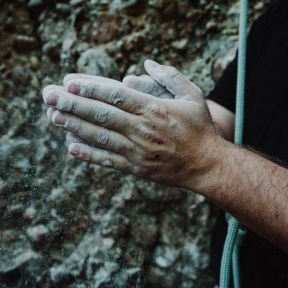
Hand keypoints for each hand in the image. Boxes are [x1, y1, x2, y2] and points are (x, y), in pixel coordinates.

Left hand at [42, 60, 223, 189]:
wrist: (206, 164)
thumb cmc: (200, 128)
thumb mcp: (193, 95)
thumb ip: (170, 76)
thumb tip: (146, 63)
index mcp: (154, 109)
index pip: (116, 95)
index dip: (90, 88)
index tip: (69, 83)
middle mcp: (142, 130)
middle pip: (102, 114)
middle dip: (73, 104)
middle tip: (49, 96)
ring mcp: (138, 151)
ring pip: (101, 136)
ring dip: (75, 126)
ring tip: (54, 117)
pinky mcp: (136, 168)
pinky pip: (108, 160)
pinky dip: (88, 154)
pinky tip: (71, 147)